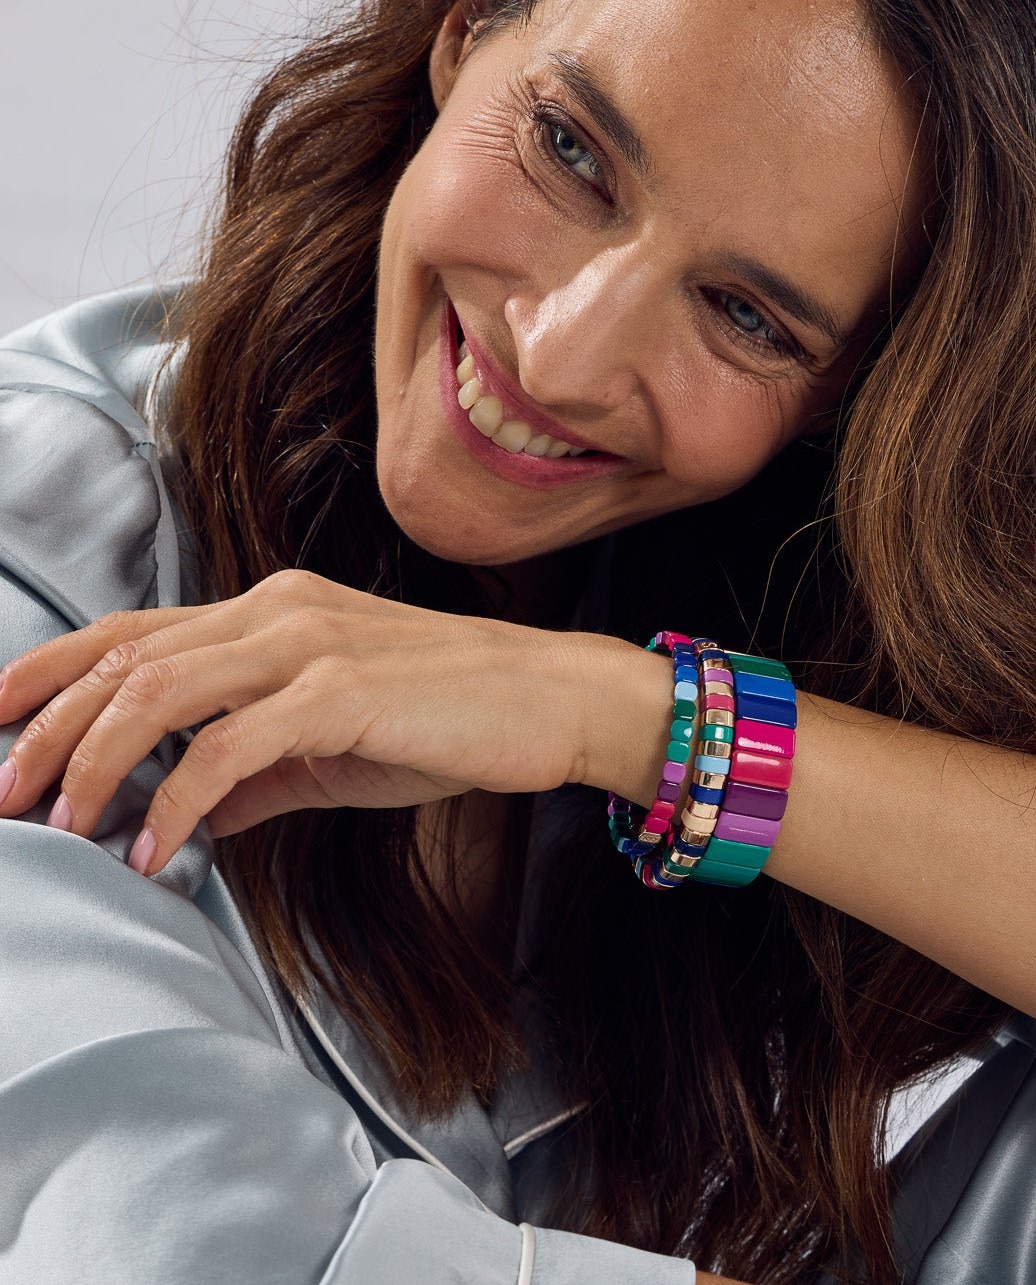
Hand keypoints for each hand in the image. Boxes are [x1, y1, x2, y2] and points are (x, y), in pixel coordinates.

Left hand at [0, 569, 595, 875]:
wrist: (554, 697)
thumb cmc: (453, 717)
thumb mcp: (337, 746)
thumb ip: (258, 772)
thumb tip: (191, 817)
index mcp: (272, 611)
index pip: (133, 633)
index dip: (49, 670)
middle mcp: (278, 610)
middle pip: (127, 659)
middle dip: (46, 729)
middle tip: (3, 798)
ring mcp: (309, 644)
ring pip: (161, 692)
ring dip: (93, 764)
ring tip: (59, 827)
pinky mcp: (341, 690)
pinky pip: (230, 748)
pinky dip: (179, 802)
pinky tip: (157, 852)